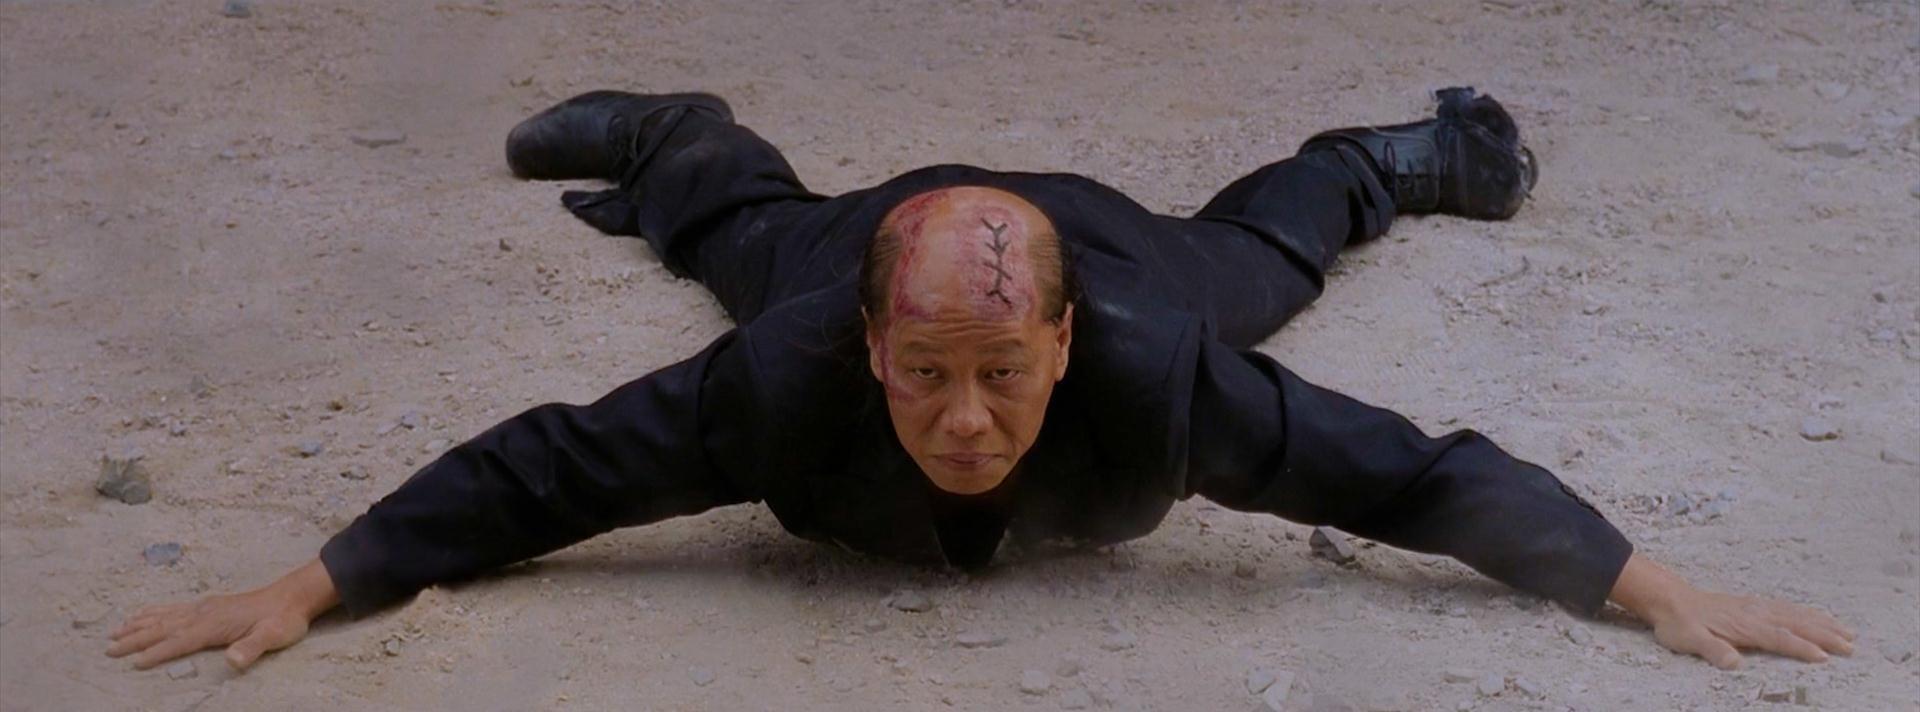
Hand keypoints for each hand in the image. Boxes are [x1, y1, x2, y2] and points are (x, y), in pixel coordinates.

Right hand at [106, 559, 338, 671]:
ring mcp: (204, 607)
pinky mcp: (208, 605)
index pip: (179, 641)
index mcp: (214, 624)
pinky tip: (144, 613)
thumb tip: (232, 660)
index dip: (157, 652)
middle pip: (163, 628)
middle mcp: (204, 613)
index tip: (133, 663)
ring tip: (115, 632)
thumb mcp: (273, 636)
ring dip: (139, 625)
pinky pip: (173, 608)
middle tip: (108, 650)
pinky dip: (154, 612)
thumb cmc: (284, 620)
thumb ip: (252, 648)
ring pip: (163, 617)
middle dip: (135, 639)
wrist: (293, 597)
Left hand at [1608, 553, 1854, 668]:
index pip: (1779, 637)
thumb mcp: (1690, 640)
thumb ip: (1713, 650)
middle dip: (1825, 635)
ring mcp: (1757, 607)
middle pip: (1796, 624)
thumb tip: (1734, 663)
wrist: (1670, 600)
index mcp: (1744, 624)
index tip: (1823, 656)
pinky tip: (1820, 617)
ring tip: (1848, 632)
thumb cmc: (1680, 623)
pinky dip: (1809, 613)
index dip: (1801, 647)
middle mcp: (1755, 614)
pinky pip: (1788, 608)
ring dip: (1823, 623)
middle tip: (1851, 646)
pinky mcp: (1755, 606)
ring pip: (1797, 614)